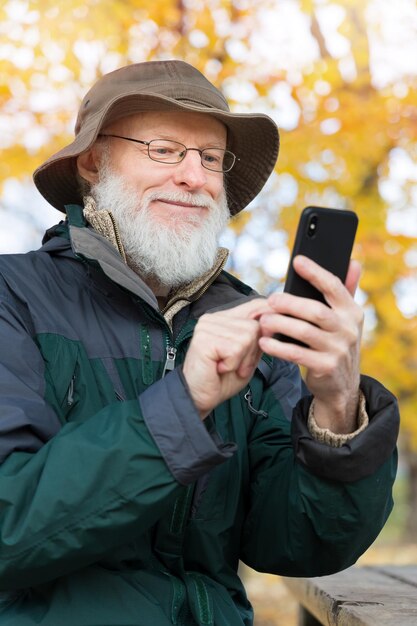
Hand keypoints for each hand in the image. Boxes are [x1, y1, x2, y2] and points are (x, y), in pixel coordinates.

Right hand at [183, 298, 271, 418]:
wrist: (199, 398)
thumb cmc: (222, 379)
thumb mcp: (248, 356)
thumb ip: (259, 337)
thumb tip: (274, 320)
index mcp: (224, 319)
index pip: (254, 305)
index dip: (269, 317)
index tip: (271, 333)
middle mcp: (214, 318)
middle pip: (255, 325)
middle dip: (252, 351)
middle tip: (236, 365)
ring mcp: (207, 327)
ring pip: (247, 337)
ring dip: (242, 360)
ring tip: (226, 367)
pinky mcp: (204, 339)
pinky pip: (235, 349)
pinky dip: (232, 364)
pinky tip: (219, 368)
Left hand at [258, 255, 363, 432]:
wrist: (341, 386)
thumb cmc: (336, 344)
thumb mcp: (347, 320)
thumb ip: (347, 291)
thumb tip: (353, 262)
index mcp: (352, 312)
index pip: (334, 287)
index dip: (315, 273)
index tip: (297, 261)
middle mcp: (348, 330)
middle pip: (316, 311)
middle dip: (290, 303)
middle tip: (270, 300)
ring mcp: (337, 350)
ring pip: (304, 332)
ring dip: (280, 324)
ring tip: (264, 320)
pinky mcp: (325, 367)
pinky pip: (296, 354)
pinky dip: (278, 347)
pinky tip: (264, 342)